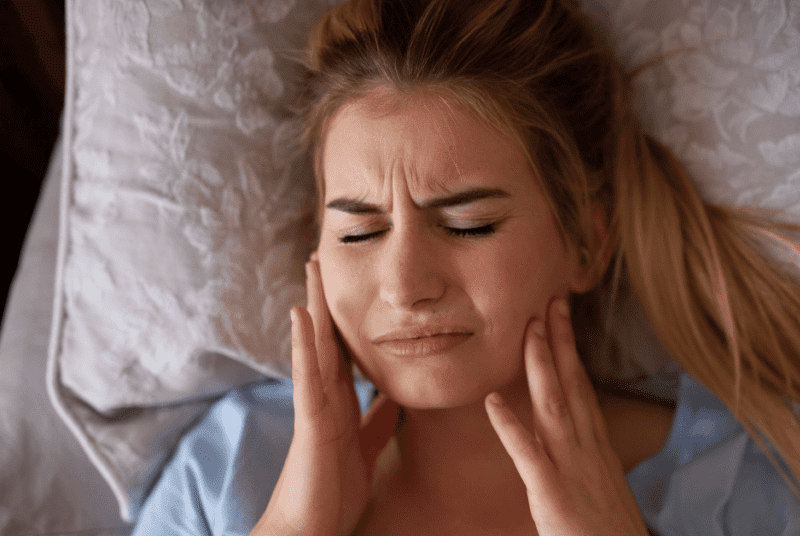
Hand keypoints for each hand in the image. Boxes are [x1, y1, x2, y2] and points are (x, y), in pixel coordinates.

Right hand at [252, 259, 397, 535]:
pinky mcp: (310, 420)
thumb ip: (377, 420)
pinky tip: (301, 314)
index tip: (351, 283)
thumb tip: (393, 397)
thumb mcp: (366, 446)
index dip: (347, 318)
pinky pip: (307, 376)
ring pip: (314, 346)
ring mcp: (314, 405)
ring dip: (313, 306)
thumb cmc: (333, 490)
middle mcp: (324, 396)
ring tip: (311, 268)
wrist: (312, 526)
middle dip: (326, 299)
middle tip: (322, 258)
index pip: (344, 350)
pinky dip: (305, 344)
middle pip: (327, 338)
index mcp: (341, 402)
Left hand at [484, 298, 648, 535]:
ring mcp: (572, 470)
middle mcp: (588, 451)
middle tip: (550, 301)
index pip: (583, 390)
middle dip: (561, 342)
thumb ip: (588, 466)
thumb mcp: (604, 492)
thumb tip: (577, 449)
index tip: (562, 320)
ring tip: (528, 330)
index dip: (572, 352)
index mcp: (598, 450)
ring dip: (540, 366)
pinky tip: (491, 401)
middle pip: (573, 386)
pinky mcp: (553, 495)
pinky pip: (528, 454)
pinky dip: (510, 426)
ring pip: (554, 407)